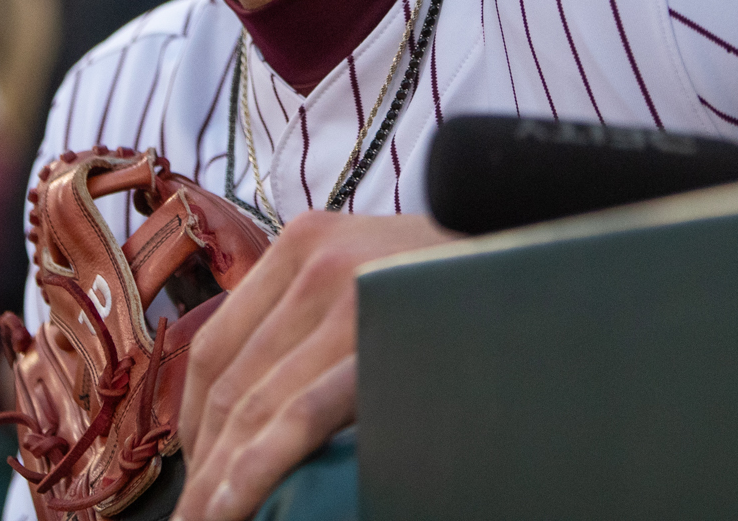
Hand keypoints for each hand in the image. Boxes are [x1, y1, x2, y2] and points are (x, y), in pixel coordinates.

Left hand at [174, 211, 453, 520]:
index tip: (195, 478)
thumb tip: (252, 405)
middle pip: (230, 380)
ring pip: (257, 402)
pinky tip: (239, 502)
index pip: (216, 345)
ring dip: (223, 477)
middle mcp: (315, 257)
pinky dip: (260, 465)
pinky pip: (305, 411)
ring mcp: (349, 288)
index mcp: (302, 243)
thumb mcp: (373, 273)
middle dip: (205, 465)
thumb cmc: (459, 283)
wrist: (543, 263)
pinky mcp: (382, 328)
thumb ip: (313, 318)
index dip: (195, 424)